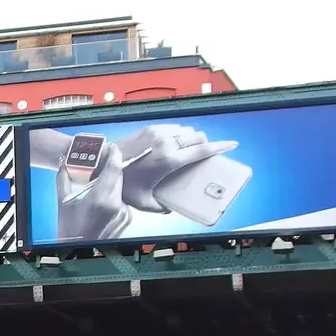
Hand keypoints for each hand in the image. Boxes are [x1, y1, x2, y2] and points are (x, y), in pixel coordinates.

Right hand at [56, 140, 129, 242]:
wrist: (80, 251)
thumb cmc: (69, 231)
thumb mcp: (63, 203)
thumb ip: (63, 180)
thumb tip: (63, 164)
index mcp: (100, 199)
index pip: (114, 169)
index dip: (114, 154)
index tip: (112, 147)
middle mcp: (115, 205)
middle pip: (118, 177)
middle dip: (111, 167)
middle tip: (102, 160)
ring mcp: (123, 212)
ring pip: (119, 188)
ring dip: (111, 183)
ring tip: (97, 185)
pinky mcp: (126, 218)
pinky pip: (121, 200)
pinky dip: (113, 196)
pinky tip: (101, 201)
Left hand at [113, 125, 237, 212]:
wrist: (103, 164)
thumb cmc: (122, 182)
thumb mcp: (144, 200)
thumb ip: (160, 207)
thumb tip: (169, 208)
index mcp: (170, 159)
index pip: (204, 149)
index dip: (221, 146)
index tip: (232, 144)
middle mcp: (166, 143)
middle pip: (198, 137)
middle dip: (204, 143)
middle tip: (203, 152)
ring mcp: (158, 133)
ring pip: (186, 130)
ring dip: (190, 138)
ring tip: (186, 148)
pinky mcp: (149, 128)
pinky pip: (172, 127)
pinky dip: (177, 133)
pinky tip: (172, 142)